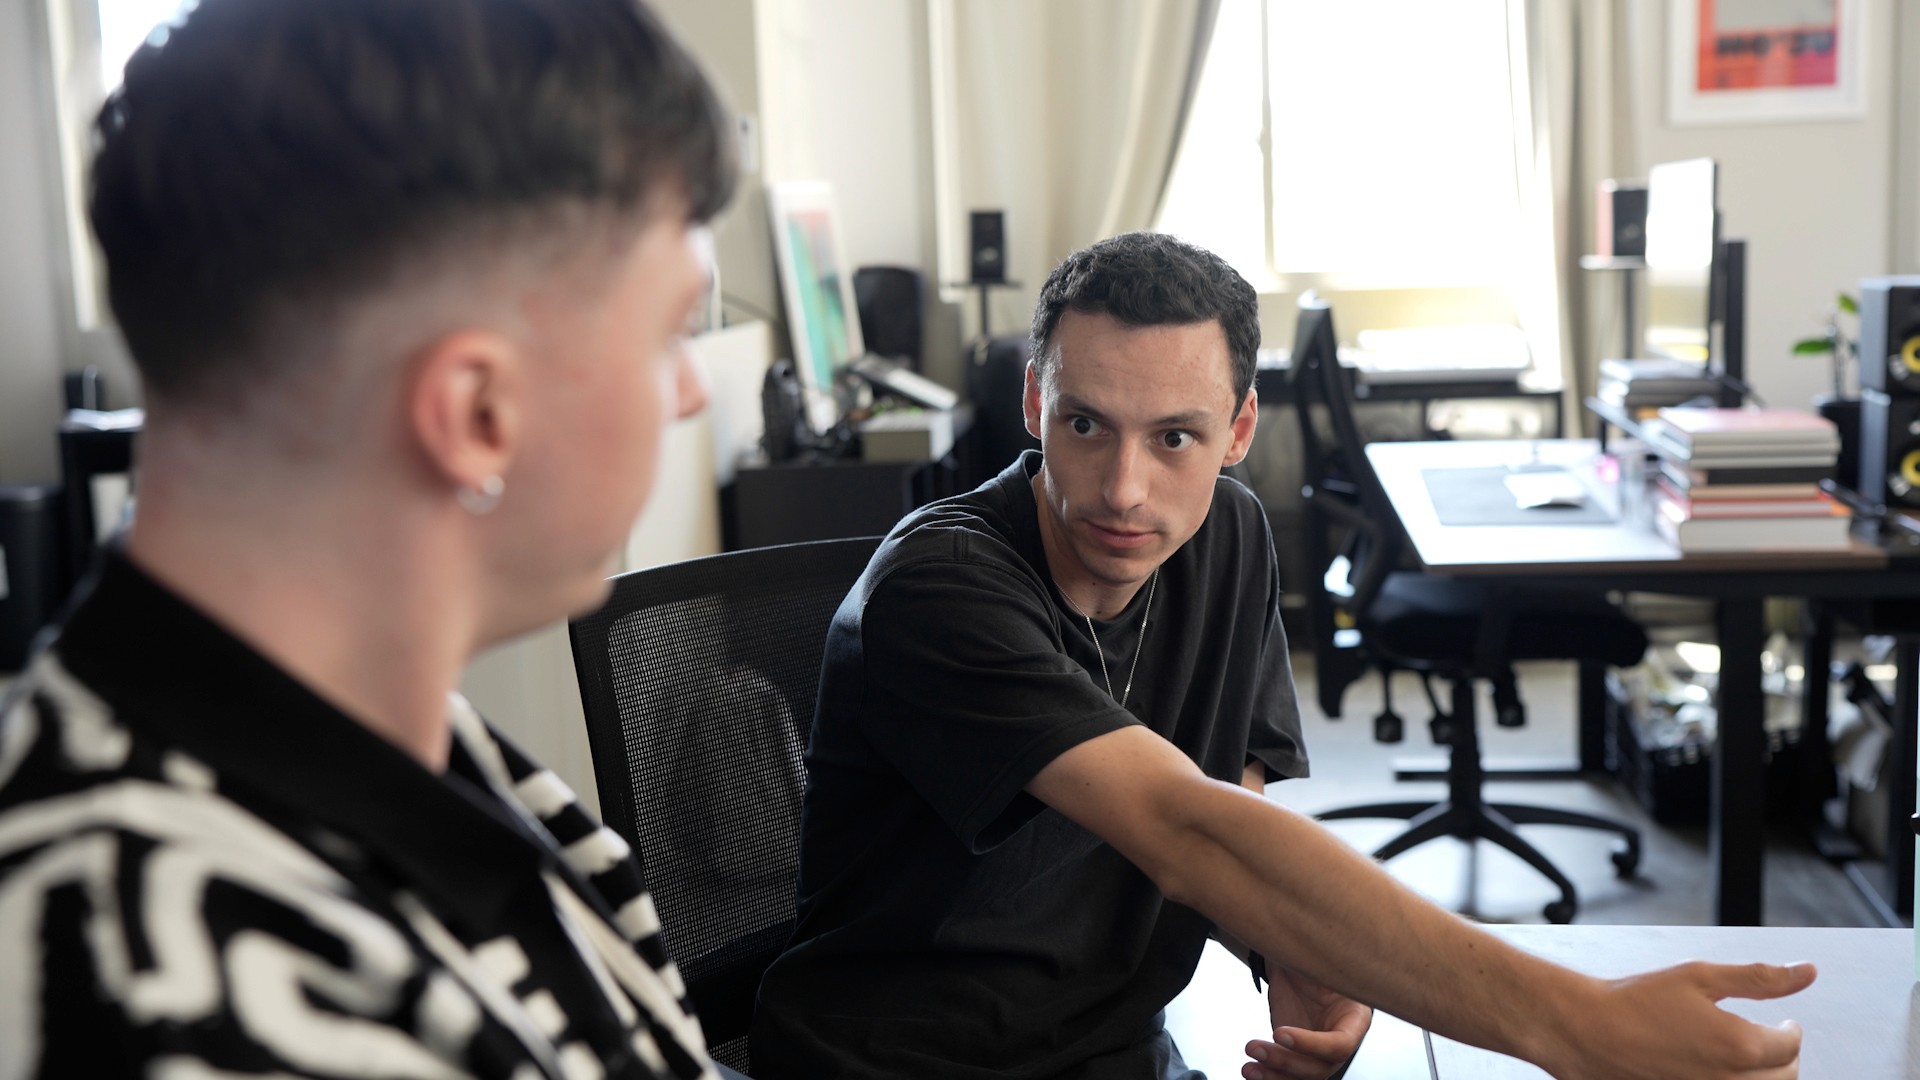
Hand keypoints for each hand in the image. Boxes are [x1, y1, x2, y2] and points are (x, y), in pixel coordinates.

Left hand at [1242, 963, 1371, 1079]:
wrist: (1297, 965)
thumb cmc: (1316, 958)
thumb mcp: (1321, 956)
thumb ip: (1323, 959)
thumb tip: (1319, 942)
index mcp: (1355, 1018)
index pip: (1341, 1044)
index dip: (1311, 1044)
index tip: (1279, 1032)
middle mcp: (1339, 1041)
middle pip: (1319, 1068)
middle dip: (1285, 1062)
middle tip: (1255, 1047)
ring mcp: (1317, 1052)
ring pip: (1303, 1078)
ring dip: (1274, 1077)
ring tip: (1249, 1068)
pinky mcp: (1296, 1056)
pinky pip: (1287, 1076)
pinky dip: (1268, 1077)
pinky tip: (1251, 1071)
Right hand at [1543, 960, 1814, 1079]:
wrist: (1587, 1032)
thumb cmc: (1636, 1002)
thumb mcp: (1699, 977)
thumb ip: (1759, 978)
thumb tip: (1806, 972)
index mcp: (1740, 1045)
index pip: (1791, 1044)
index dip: (1791, 1030)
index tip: (1784, 1023)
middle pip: (1786, 1076)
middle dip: (1782, 1055)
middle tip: (1766, 1038)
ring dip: (1765, 1075)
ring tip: (1743, 1056)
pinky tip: (1720, 1070)